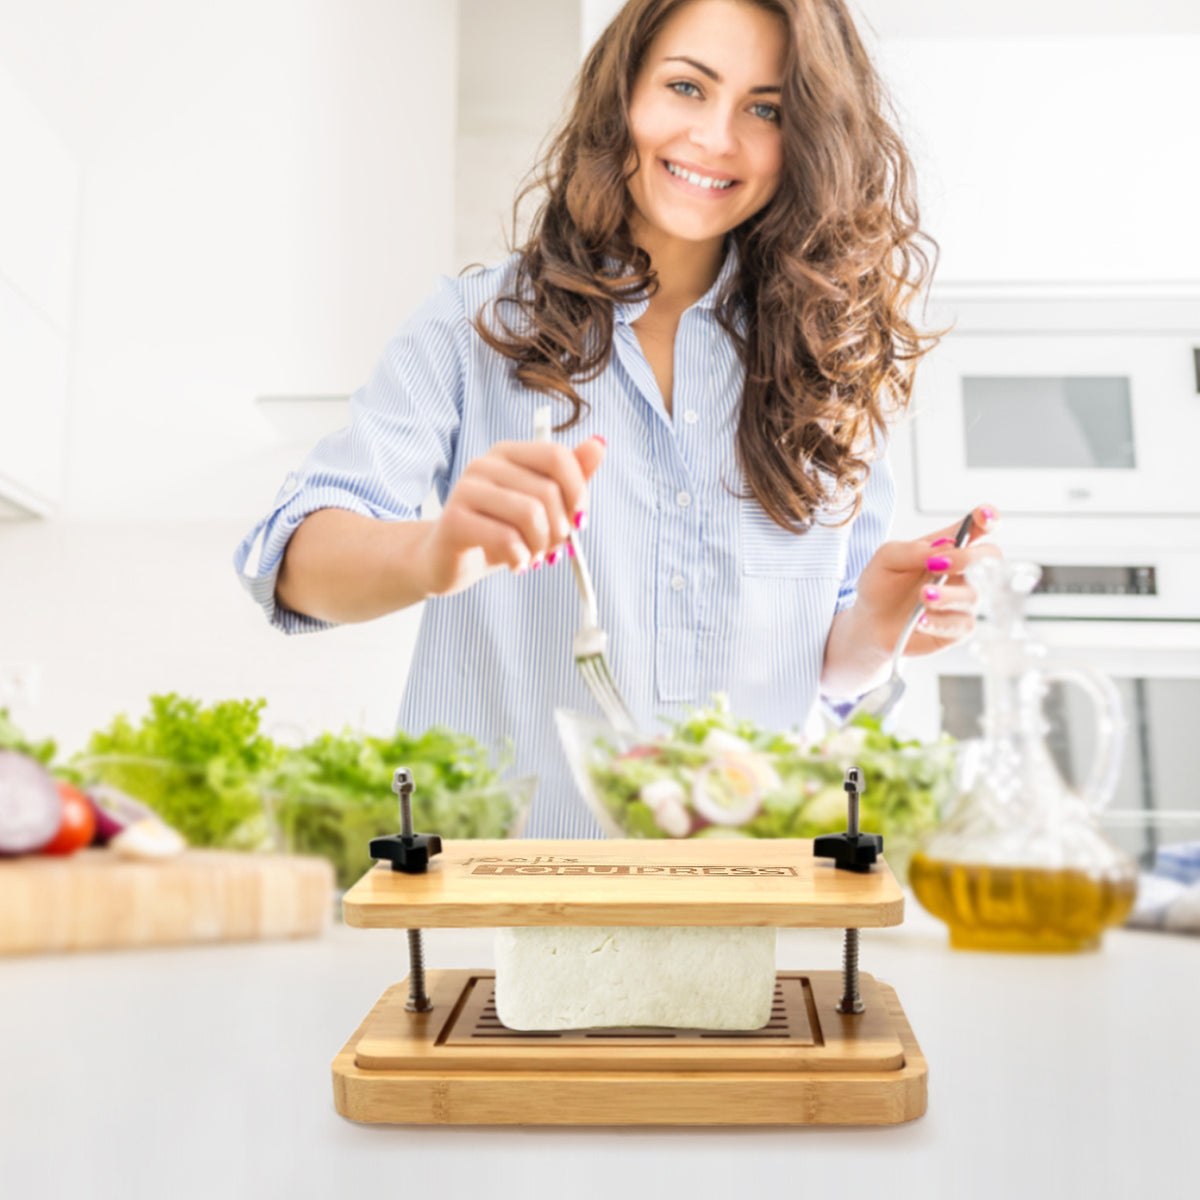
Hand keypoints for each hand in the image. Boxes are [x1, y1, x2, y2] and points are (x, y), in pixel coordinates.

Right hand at [419, 434, 606, 595]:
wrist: (448, 562)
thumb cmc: (498, 531)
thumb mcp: (540, 506)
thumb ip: (570, 476)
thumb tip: (599, 444)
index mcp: (508, 452)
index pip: (557, 456)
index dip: (578, 492)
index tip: (579, 520)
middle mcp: (484, 464)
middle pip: (547, 491)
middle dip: (560, 528)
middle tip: (552, 548)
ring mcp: (465, 490)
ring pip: (530, 514)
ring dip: (541, 545)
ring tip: (533, 557)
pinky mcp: (454, 520)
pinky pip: (506, 539)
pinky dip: (520, 558)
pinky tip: (516, 564)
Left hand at [853, 505, 1002, 658]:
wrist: (869, 623)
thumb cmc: (881, 586)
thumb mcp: (886, 559)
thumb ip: (911, 550)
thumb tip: (943, 547)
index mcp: (947, 547)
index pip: (978, 527)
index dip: (988, 518)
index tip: (983, 516)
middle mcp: (962, 571)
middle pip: (990, 557)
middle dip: (968, 558)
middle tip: (938, 564)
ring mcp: (963, 599)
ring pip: (973, 594)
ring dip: (948, 594)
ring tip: (922, 596)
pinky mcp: (959, 627)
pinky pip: (962, 624)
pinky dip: (939, 621)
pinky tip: (920, 620)